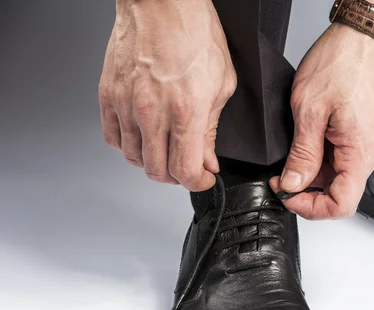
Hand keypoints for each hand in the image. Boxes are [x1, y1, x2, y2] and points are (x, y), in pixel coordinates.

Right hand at [99, 0, 235, 190]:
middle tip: (187, 166)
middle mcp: (152, 113)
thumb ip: (212, 129)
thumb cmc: (194, 34)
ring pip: (134, 158)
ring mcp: (126, 105)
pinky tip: (142, 137)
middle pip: (158, 171)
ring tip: (166, 150)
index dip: (198, 183)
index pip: (185, 171)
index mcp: (186, 112)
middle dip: (177, 176)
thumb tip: (208, 159)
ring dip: (153, 162)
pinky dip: (128, 146)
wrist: (162, 3)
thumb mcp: (221, 84)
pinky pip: (112, 138)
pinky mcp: (108, 95)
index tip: (204, 178)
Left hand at [270, 23, 373, 219]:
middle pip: (338, 194)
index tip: (287, 195)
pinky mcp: (358, 136)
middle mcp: (367, 155)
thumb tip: (293, 184)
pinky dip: (318, 160)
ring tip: (289, 159)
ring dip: (310, 176)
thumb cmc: (342, 64)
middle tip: (280, 178)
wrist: (362, 39)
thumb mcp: (310, 110)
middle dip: (306, 192)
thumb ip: (303, 154)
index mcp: (359, 153)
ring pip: (336, 178)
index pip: (341, 205)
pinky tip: (303, 145)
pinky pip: (339, 160)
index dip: (311, 208)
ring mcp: (364, 146)